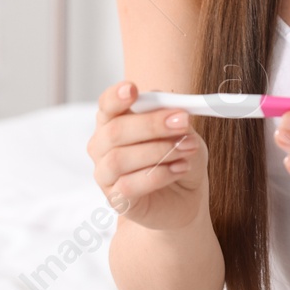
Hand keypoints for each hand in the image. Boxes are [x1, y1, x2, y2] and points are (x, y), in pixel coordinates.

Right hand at [88, 80, 207, 231]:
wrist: (185, 196)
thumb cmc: (179, 156)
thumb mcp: (183, 131)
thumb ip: (173, 117)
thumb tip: (173, 108)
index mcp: (114, 121)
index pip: (106, 105)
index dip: (115, 97)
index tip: (132, 89)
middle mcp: (102, 147)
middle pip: (114, 131)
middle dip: (151, 124)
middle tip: (183, 121)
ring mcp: (106, 175)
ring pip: (120, 159)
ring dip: (159, 151)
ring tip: (188, 149)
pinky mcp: (116, 200)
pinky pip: (129, 186)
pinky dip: (160, 175)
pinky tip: (181, 168)